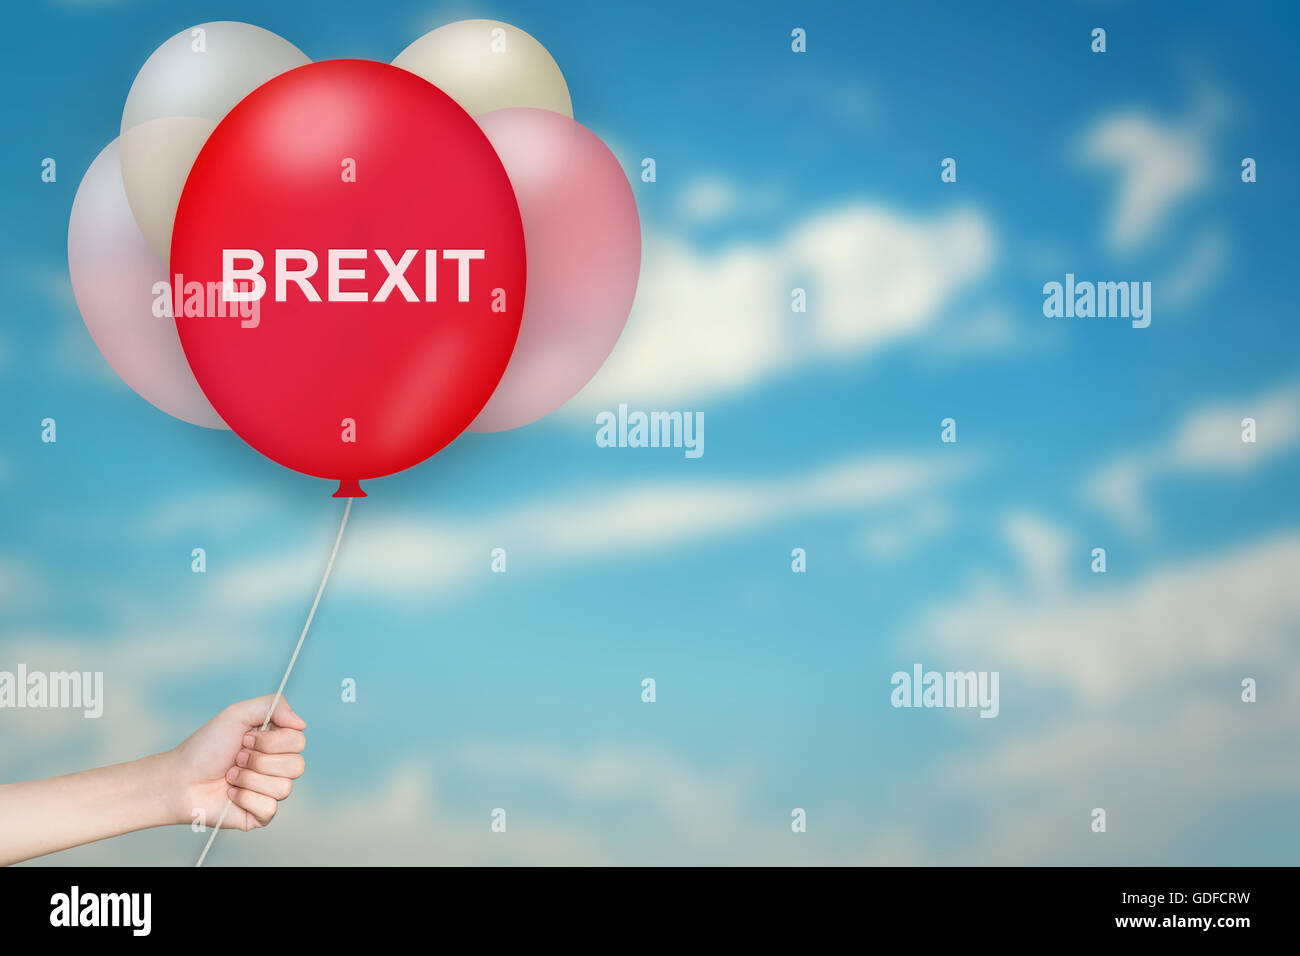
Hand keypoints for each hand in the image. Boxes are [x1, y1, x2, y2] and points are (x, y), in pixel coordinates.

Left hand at [168, 695, 306, 830]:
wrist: (180, 780)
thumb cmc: (205, 748)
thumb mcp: (237, 714)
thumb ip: (275, 705)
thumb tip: (302, 724)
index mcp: (275, 743)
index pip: (298, 741)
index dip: (270, 741)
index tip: (245, 739)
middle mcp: (277, 767)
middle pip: (297, 766)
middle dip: (259, 761)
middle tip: (236, 758)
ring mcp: (270, 791)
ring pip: (284, 788)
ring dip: (249, 779)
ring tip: (230, 777)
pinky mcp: (261, 815)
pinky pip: (270, 808)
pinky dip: (245, 799)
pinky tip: (231, 794)